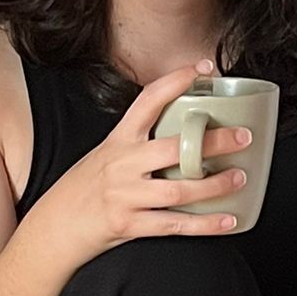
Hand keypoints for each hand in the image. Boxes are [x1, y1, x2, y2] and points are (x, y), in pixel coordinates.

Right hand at [35, 59, 253, 268]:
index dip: (177, 81)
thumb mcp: (106, 155)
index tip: (204, 68)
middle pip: (173, 148)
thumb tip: (184, 136)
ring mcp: (126, 196)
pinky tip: (228, 221)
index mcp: (118, 141)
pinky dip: (205, 224)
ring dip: (215, 185)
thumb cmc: (83, 190)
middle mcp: (122, 165)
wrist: (54, 227)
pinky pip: (175, 225)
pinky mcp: (130, 225)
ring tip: (240, 177)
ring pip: (179, 189)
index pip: (148, 100)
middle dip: (212, 141)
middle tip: (243, 135)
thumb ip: (138, 145)